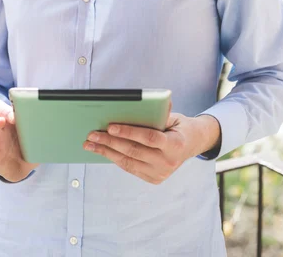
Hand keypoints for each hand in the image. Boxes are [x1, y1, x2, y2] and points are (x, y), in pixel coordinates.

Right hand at [0, 99, 39, 181]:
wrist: (21, 168)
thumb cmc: (30, 147)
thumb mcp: (39, 137)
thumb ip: (43, 129)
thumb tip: (56, 125)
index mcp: (13, 115)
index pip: (10, 101)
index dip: (14, 101)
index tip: (23, 106)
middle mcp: (2, 123)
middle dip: (3, 110)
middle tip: (12, 115)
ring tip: (0, 123)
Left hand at [82, 111, 220, 184]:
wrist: (192, 144)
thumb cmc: (177, 125)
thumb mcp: (173, 116)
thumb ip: (158, 113)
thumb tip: (139, 103)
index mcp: (176, 144)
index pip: (149, 138)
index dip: (129, 132)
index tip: (110, 126)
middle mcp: (169, 162)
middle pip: (134, 151)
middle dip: (110, 142)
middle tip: (92, 134)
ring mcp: (161, 173)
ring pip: (128, 162)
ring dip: (106, 152)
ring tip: (90, 144)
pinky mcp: (154, 179)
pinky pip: (130, 168)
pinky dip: (114, 158)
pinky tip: (103, 151)